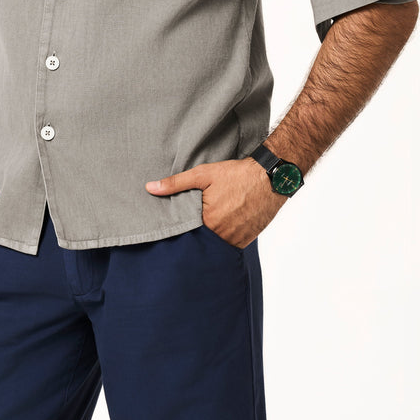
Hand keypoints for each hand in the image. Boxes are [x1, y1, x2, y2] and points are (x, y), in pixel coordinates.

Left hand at [145, 159, 286, 247]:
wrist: (270, 178)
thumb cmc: (235, 175)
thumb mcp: (202, 174)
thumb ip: (175, 183)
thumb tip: (150, 188)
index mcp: (208, 221)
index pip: (185, 233)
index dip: (180, 230)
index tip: (173, 229)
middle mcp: (222, 235)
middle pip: (201, 241)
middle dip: (194, 237)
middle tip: (188, 230)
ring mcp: (236, 240)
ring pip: (215, 245)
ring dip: (209, 240)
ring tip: (205, 229)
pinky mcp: (247, 240)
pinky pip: (229, 246)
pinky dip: (223, 240)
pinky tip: (221, 229)